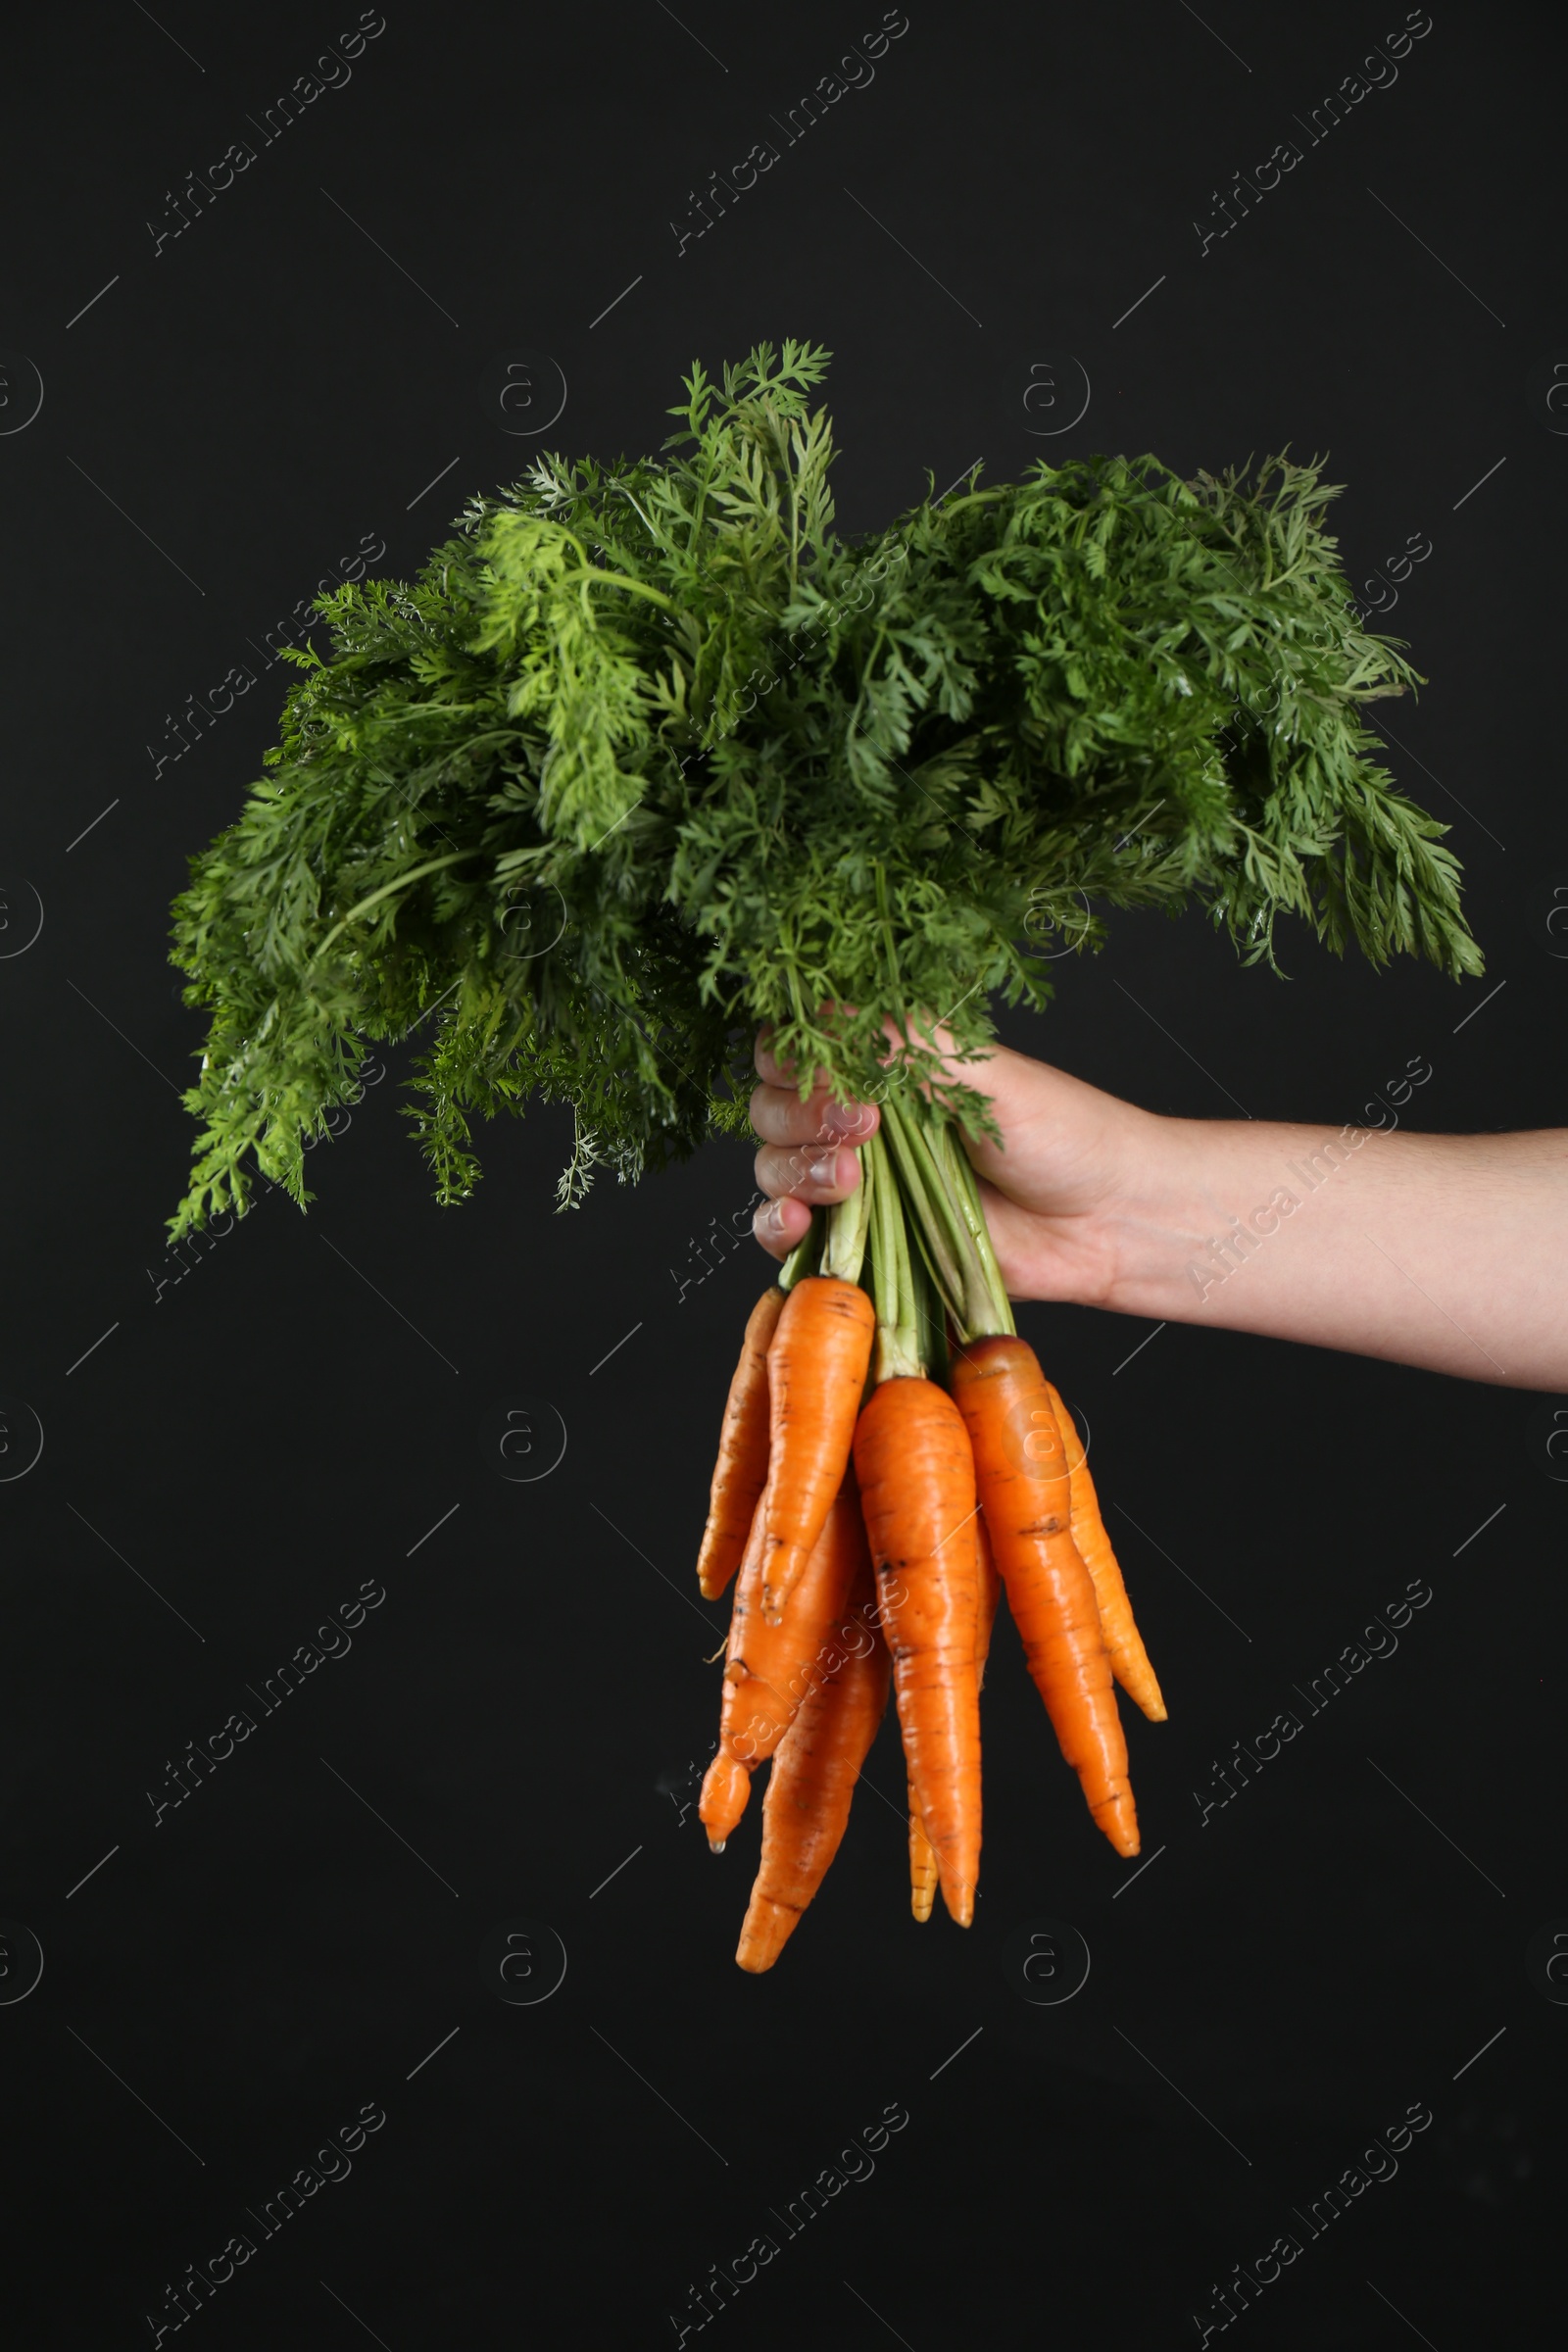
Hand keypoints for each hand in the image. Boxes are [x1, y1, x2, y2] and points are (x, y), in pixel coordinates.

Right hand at [749, 1026, 1162, 1308]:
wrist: (1107, 1222)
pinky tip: (801, 1224)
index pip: (796, 1044)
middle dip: (798, 1116)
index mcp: (886, 1063)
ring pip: (773, 1166)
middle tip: (862, 1128)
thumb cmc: (1064, 1134)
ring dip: (793, 1171)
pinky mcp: (864, 1241)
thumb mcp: (986, 1073)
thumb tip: (829, 1011)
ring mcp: (858, 1181)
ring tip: (850, 1183)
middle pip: (772, 1106)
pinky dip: (779, 1227)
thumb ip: (906, 1045)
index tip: (835, 1075)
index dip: (794, 1057)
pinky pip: (788, 1234)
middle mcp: (861, 1117)